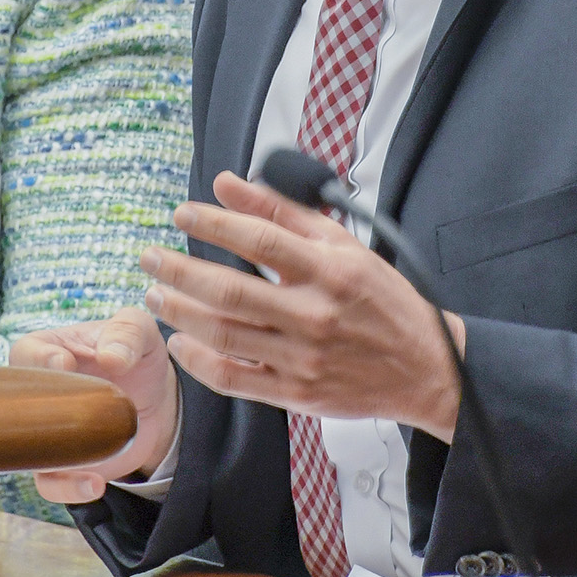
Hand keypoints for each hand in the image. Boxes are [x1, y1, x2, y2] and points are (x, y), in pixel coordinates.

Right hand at [9, 307, 178, 503]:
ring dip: (50, 466)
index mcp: (45, 350)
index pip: (25, 352)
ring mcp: (45, 432)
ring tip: (90, 476)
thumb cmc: (134, 353)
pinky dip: (68, 489)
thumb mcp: (139, 331)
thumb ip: (127, 333)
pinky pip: (52, 483)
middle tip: (62, 420)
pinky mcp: (62, 462)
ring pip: (27, 454)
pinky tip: (96, 485)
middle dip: (28, 418)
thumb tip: (110, 359)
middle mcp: (34, 394)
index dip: (39, 359)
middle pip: (12, 406)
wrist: (152, 398)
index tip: (63, 363)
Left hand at [144, 171, 464, 438]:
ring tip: (155, 292)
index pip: (260, 240)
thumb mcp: (343, 245)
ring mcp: (303, 359)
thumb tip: (227, 182)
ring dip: (180, 311)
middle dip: (179, 269)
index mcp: (331, 272)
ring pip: (223, 335)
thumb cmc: (383, 301)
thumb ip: (283, 212)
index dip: (215, 223)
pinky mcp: (295, 394)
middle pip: (230, 291)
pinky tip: (180, 340)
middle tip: (150, 255)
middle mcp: (315, 316)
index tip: (183, 213)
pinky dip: (198, 361)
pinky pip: (232, 379)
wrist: (426, 368)